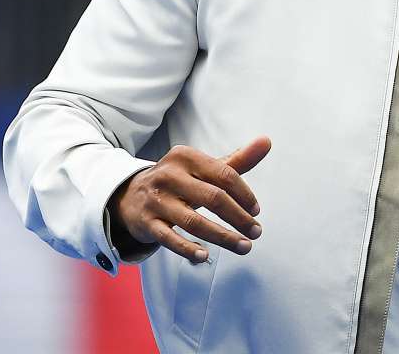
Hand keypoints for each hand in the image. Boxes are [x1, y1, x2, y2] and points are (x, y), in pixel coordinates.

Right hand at [109, 136, 270, 263]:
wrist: (131, 195)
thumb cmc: (179, 180)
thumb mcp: (203, 167)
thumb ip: (236, 159)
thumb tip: (266, 141)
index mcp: (185, 156)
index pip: (224, 175)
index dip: (244, 195)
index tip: (256, 211)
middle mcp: (169, 175)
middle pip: (213, 198)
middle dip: (239, 218)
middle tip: (256, 232)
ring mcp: (156, 200)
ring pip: (194, 222)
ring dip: (223, 237)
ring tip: (244, 247)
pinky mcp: (147, 223)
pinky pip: (169, 239)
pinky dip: (187, 249)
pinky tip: (205, 256)